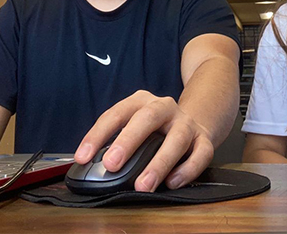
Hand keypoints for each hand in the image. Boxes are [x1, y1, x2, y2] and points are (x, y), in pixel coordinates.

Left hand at [73, 90, 213, 191]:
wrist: (195, 120)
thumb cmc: (155, 129)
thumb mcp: (134, 125)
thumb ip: (117, 142)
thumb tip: (92, 166)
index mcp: (141, 101)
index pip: (116, 114)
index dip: (97, 135)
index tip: (83, 156)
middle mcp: (164, 108)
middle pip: (146, 119)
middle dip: (127, 141)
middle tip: (111, 164)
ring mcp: (186, 123)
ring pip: (176, 139)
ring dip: (158, 163)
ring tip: (143, 185)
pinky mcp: (204, 140)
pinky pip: (200, 154)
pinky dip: (187, 170)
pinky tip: (172, 182)